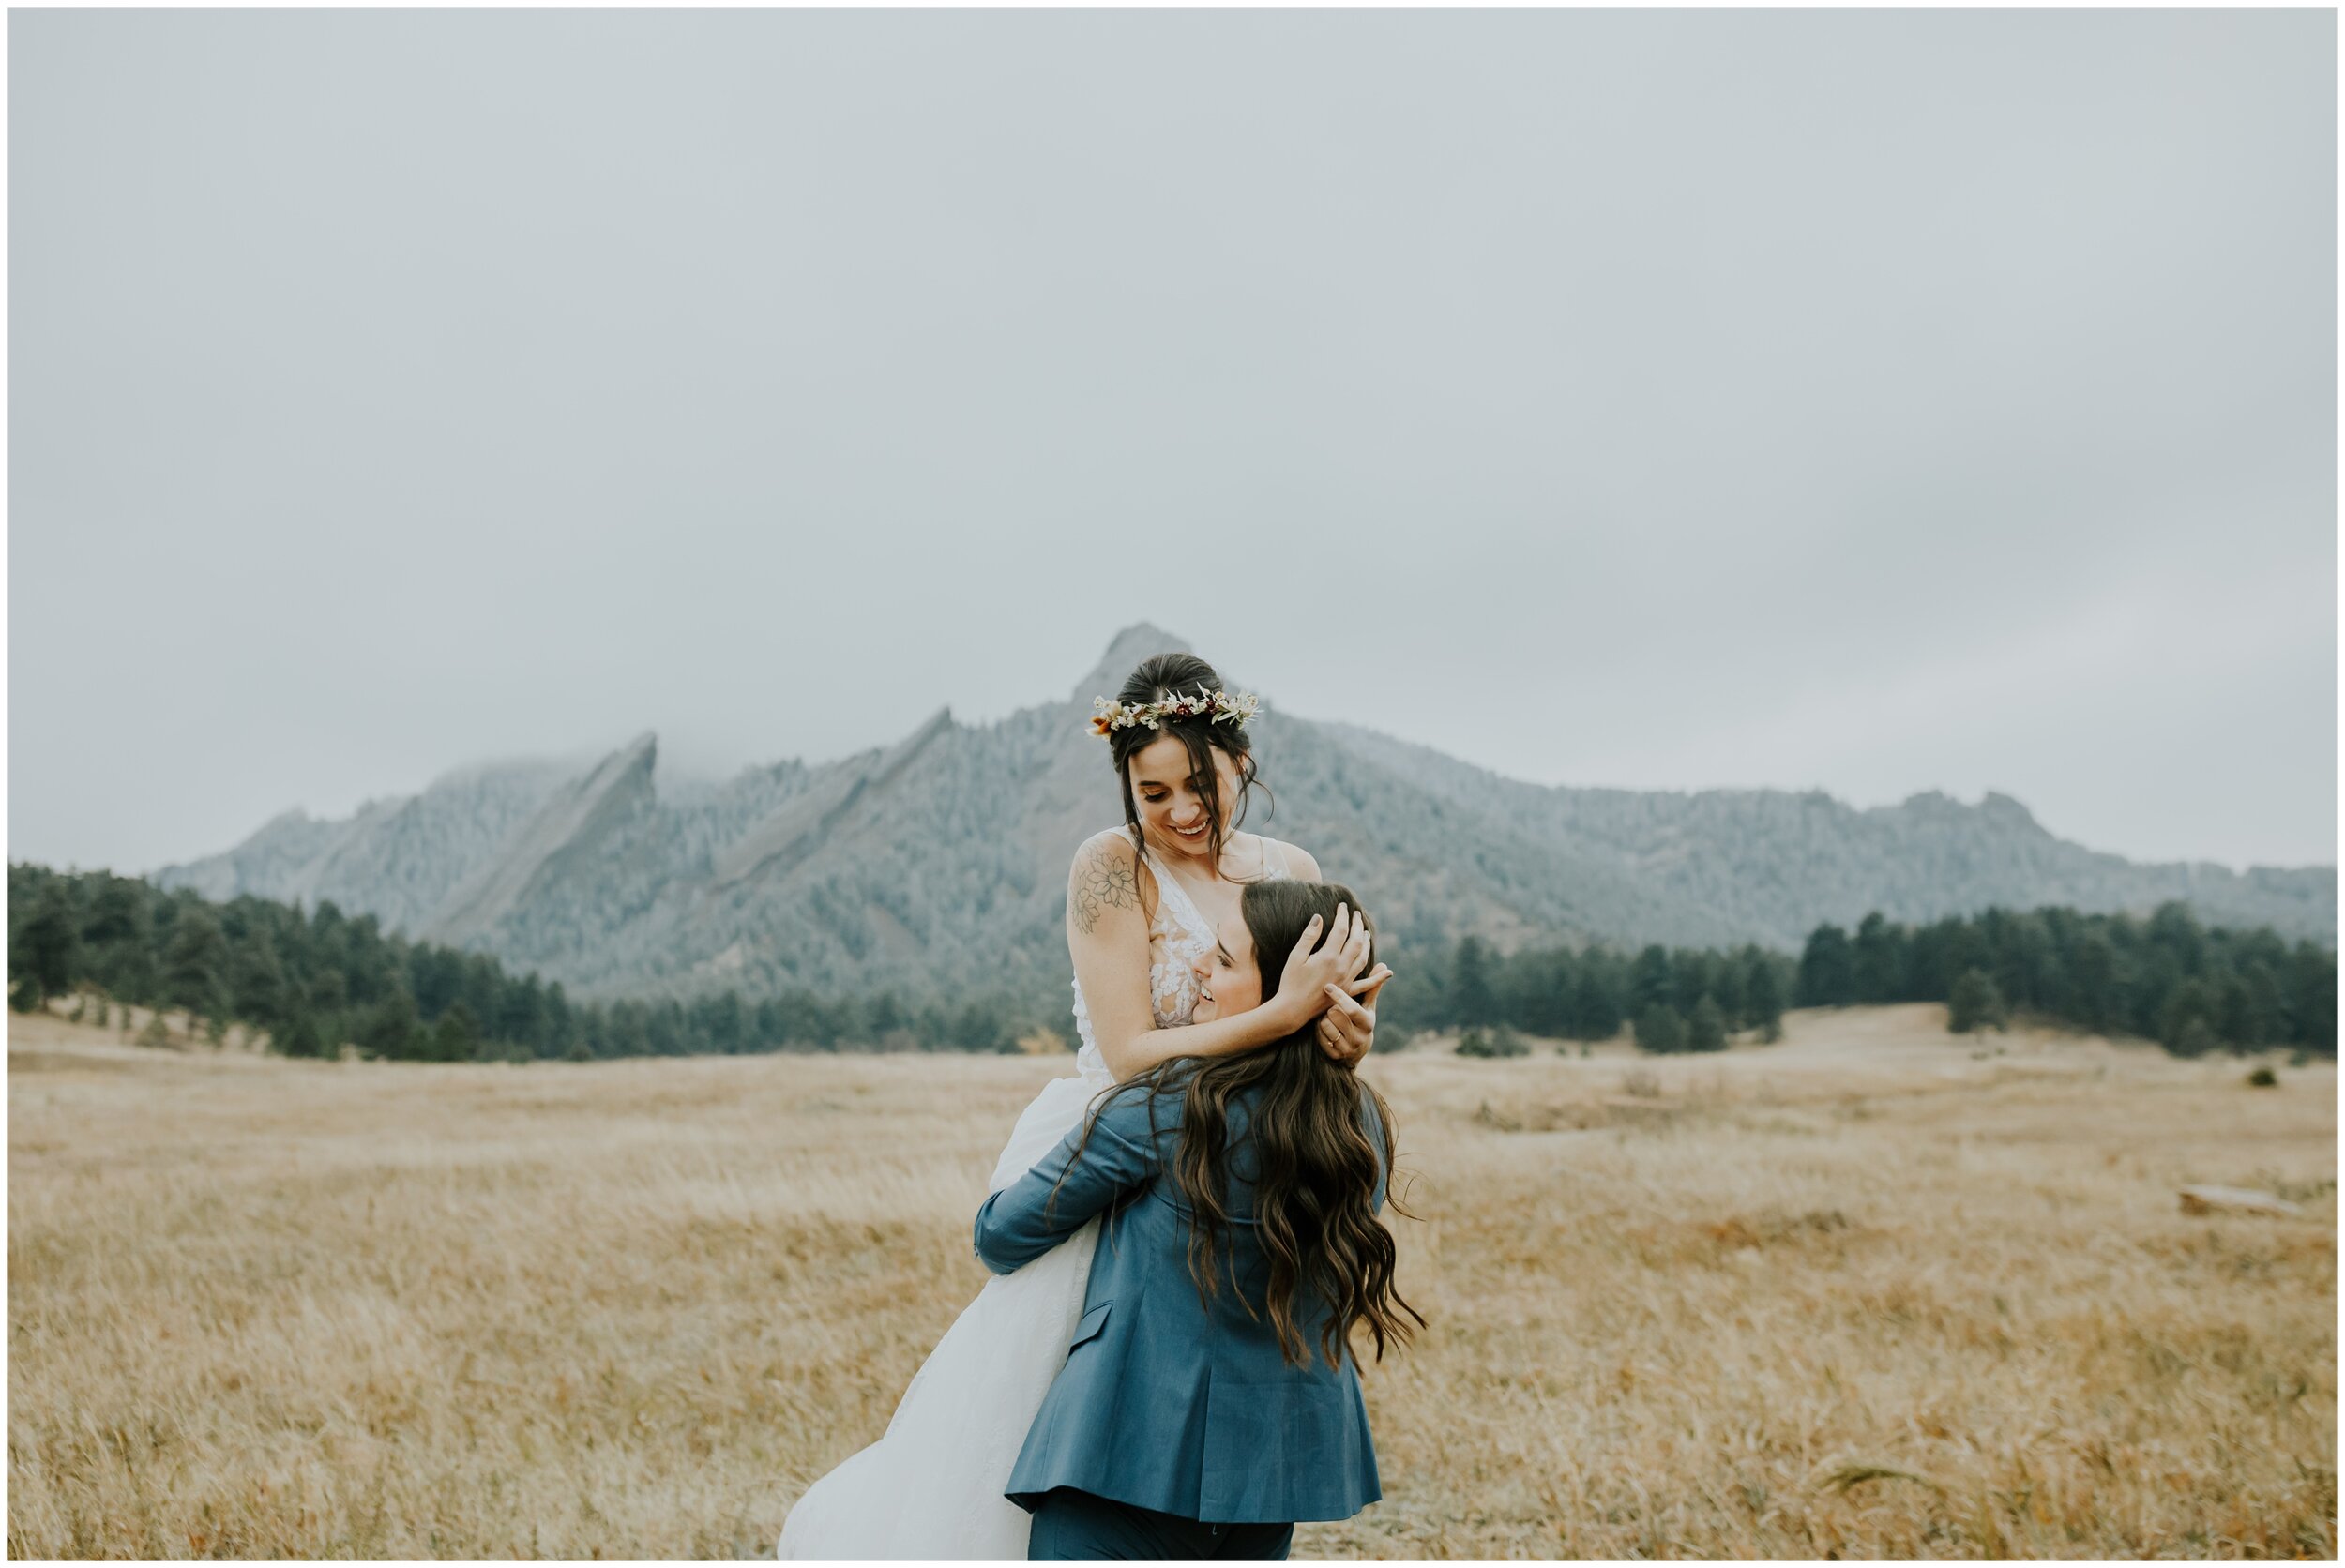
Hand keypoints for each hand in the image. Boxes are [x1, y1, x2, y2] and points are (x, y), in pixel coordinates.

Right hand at [1273, 904, 1373, 1030]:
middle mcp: (1341, 967)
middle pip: (1355, 941)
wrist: (1292, 1010)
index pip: (1341, 930)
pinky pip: (1366, 984)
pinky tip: (1387, 972)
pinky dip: (1378, 978)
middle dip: (1357, 925)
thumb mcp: (1296, 957)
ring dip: (1366, 943)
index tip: (1342, 905)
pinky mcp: (1347, 991)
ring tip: (1366, 933)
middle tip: (1356, 914)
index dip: (1342, 916)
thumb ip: (1309, 936)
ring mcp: (1346, 980)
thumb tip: (1319, 918)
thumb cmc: (1290, 982)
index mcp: (1328, 957)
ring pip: (1363, 957)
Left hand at [1315, 963, 1391, 1065]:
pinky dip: (1319, 1030)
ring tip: (1328, 1017)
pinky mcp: (1334, 1055)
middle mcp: (1359, 1038)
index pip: (1351, 1009)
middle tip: (1331, 1006)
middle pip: (1334, 1014)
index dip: (1339, 997)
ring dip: (1323, 1018)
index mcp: (1367, 1023)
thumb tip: (1384, 966)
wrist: (1356, 1049)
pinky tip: (1324, 1028)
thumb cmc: (1360, 1020)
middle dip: (1330, 1007)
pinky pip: (1319, 1036)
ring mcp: (1346, 1048)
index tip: (1328, 986)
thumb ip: (1372, 987)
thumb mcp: (1368, 1006)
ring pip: (1324, 1024)